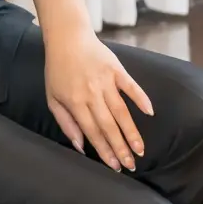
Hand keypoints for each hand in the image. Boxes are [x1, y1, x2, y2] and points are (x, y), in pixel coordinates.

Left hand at [44, 25, 153, 172]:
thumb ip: (66, 123)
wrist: (67, 38)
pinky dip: (141, 98)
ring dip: (131, 131)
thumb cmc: (58, 69)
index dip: (104, 150)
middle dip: (120, 148)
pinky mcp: (116, 68)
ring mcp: (105, 80)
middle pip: (108, 125)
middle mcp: (92, 93)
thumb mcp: (52, 97)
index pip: (92, 132)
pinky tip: (149, 112)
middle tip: (131, 165)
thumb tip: (80, 146)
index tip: (114, 166)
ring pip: (121, 111)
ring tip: (140, 149)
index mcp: (75, 102)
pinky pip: (131, 86)